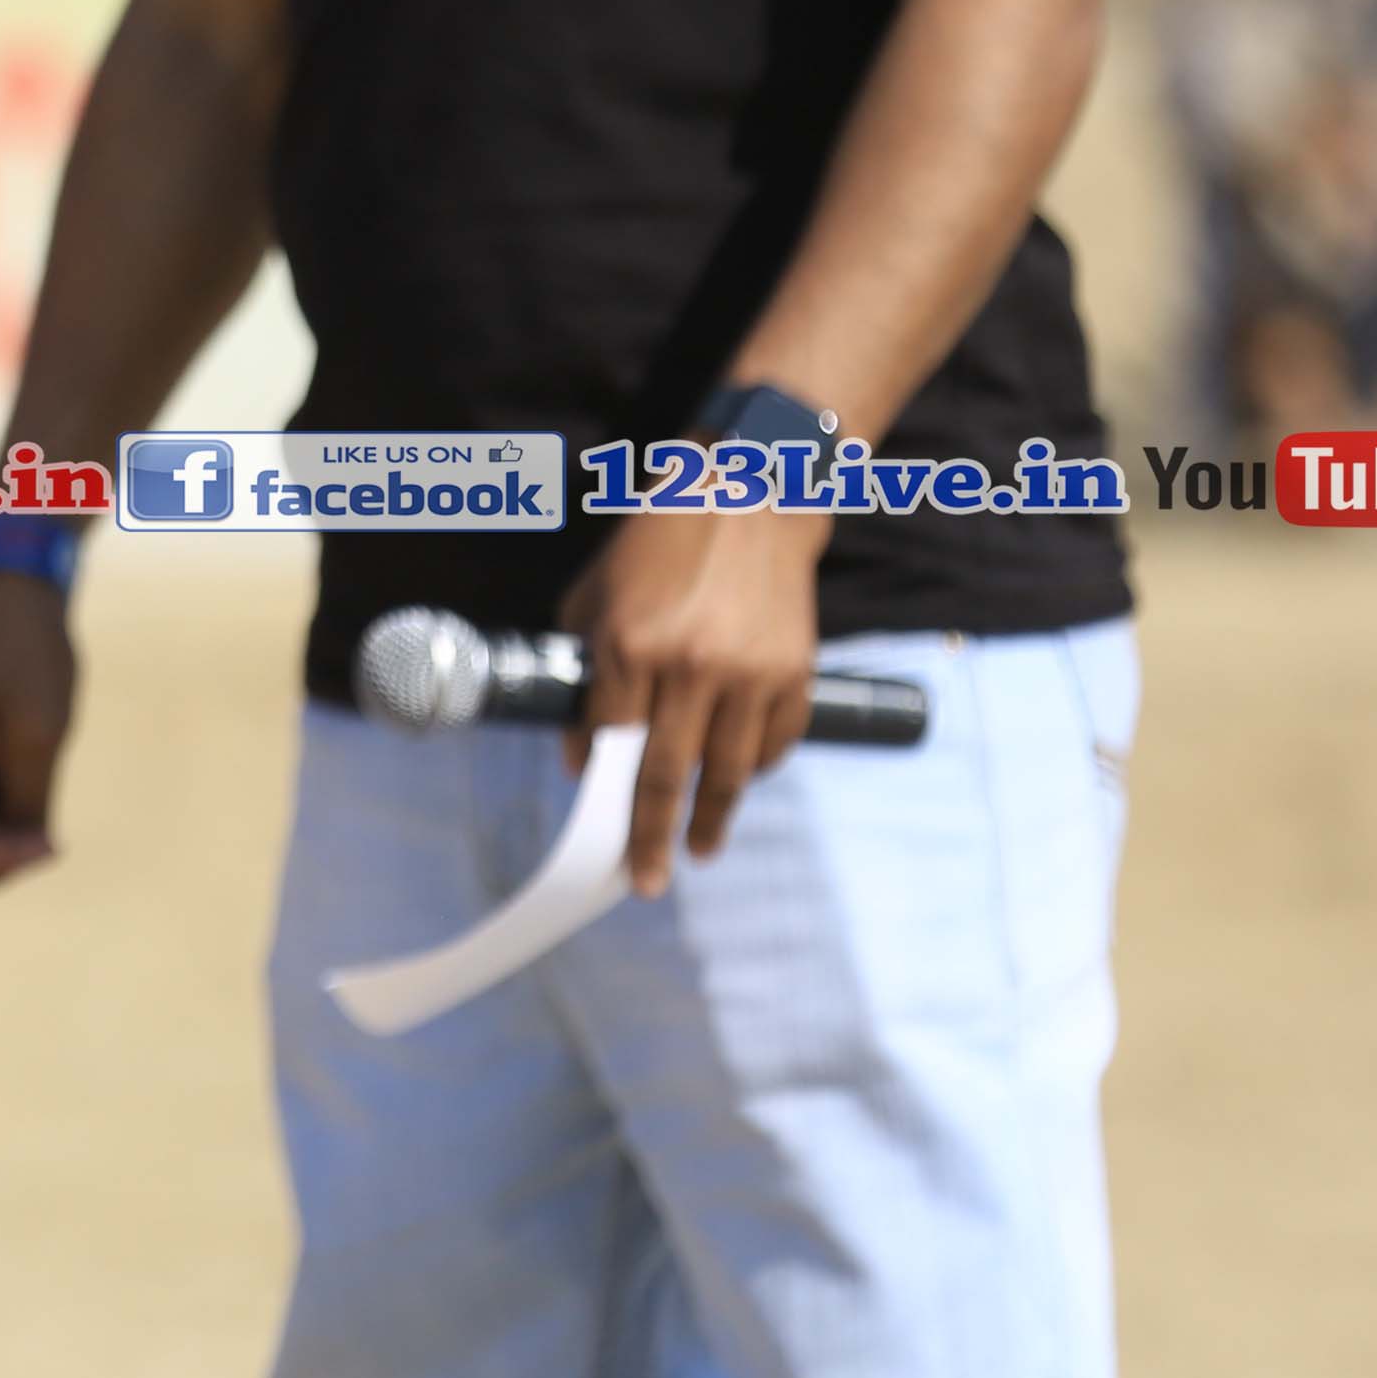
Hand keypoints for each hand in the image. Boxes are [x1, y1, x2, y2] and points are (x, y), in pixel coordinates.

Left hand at [568, 500, 828, 892]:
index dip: (608, 802)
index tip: (605, 844)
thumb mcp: (592, 601)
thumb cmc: (654, 546)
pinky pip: (774, 744)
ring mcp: (748, 672)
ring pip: (728, 772)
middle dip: (653, 838)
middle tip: (646, 881)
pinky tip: (737, 784)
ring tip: (698, 850)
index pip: (614, 748)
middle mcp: (690, 665)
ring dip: (712, 820)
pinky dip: (755, 770)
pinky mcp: (794, 672)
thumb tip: (583, 760)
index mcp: (630, 645)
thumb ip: (582, 681)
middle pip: (669, 776)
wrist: (748, 496)